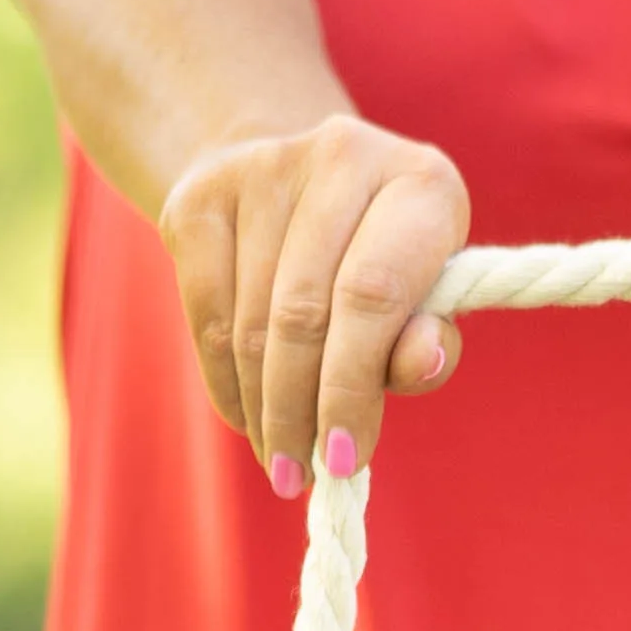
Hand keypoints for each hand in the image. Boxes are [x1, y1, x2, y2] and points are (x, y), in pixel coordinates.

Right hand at [158, 114, 469, 492]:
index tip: (343, 462)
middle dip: (299, 412)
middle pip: (303, 315)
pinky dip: (225, 384)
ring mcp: (265, 165)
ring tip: (279, 458)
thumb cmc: (378, 273)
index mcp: (423, 184)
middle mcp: (345, 154)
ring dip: (262, 411)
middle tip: (300, 477)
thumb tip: (421, 363)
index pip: (374, 295)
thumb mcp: (422, 309)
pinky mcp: (202, 194)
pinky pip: (207, 316)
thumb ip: (427, 346)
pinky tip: (246, 417)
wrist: (292, 193)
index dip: (351, 388)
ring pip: (250, 325)